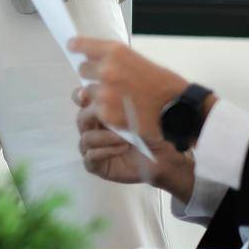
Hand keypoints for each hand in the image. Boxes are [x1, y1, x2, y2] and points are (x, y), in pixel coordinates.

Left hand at [70, 38, 191, 132]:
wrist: (178, 108)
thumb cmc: (163, 84)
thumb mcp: (138, 61)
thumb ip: (114, 62)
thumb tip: (92, 66)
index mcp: (115, 52)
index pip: (81, 45)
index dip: (77, 47)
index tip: (73, 47)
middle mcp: (106, 69)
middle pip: (82, 69)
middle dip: (92, 75)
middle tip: (109, 82)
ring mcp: (104, 92)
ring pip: (88, 91)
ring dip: (98, 95)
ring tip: (119, 99)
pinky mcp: (105, 112)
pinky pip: (96, 109)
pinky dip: (105, 111)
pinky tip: (122, 111)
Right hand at [74, 92, 193, 199]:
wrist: (166, 155)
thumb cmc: (154, 129)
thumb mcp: (138, 109)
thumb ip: (119, 97)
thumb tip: (103, 84)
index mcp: (100, 110)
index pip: (81, 99)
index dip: (82, 96)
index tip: (88, 95)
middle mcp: (94, 127)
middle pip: (81, 119)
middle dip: (95, 116)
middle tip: (109, 114)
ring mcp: (93, 147)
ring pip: (86, 138)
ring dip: (105, 137)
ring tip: (124, 138)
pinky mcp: (95, 164)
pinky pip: (90, 157)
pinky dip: (105, 151)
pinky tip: (122, 148)